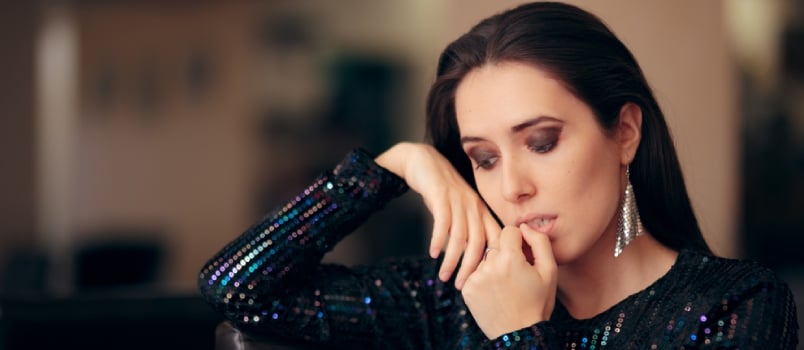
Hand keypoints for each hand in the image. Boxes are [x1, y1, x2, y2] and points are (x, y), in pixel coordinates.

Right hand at [375, 142, 499, 288]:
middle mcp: (473, 206)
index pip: (494, 239)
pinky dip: (438, 240)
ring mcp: (458, 201)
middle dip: (471, 268)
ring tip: (444, 276)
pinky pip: (442, 223)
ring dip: (452, 260)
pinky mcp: (441, 196)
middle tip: (463, 286)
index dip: (490, 262)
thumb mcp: (458, 208)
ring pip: (460, 237)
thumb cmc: (441, 190)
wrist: (424, 162)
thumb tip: (466, 256)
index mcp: (481, 211)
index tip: (482, 281)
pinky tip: (432, 253)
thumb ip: (465, 229)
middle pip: (479, 243)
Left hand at [461, 224, 556, 338]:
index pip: (509, 230)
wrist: (519, 334)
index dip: (519, 241)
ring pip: (485, 259)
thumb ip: (540, 242)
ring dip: (494, 267)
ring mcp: (475, 278)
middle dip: (506, 254)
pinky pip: (475, 274)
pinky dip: (484, 280)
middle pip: (496, 245)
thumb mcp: (549, 272)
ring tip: (506, 286)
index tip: (524, 255)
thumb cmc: (538, 303)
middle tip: (516, 274)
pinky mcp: (466, 289)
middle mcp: (489, 265)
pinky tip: (495, 293)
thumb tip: (524, 226)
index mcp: (510, 258)